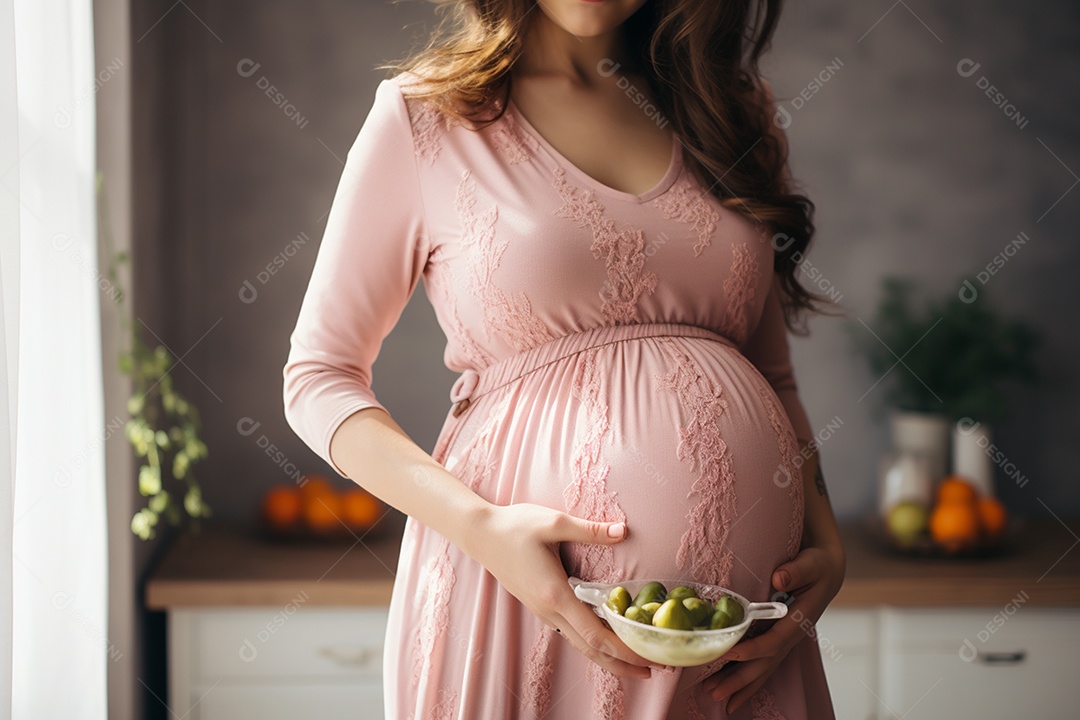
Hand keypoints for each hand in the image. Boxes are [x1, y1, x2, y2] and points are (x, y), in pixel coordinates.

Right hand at [463, 502, 658, 679]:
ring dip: (610, 657)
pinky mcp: (541, 607)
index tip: (649, 657)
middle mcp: (550, 611)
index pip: (595, 635)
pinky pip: (572, 634)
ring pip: (581, 645)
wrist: (481, 535)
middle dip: (624, 663)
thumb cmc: (515, 527)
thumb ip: (590, 530)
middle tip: (656, 669)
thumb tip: (623, 531)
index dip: (624, 650)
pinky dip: (594, 645)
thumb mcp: (554, 523)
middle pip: (591, 650)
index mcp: (556, 595)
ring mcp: (544, 612)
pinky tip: (608, 641)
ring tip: (637, 663)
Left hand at [702, 541, 844, 711]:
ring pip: (762, 667)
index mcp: (799, 619)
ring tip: (716, 697)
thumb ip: (797, 570)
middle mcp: (791, 635)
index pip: (774, 640)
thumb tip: (778, 578)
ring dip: (740, 684)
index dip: (752, 648)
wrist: (827, 571)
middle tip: (714, 692)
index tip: (729, 651)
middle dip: (739, 679)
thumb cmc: (818, 565)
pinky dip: (747, 678)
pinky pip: (762, 662)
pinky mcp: (778, 639)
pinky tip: (732, 691)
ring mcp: (785, 640)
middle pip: (764, 663)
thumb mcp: (812, 563)